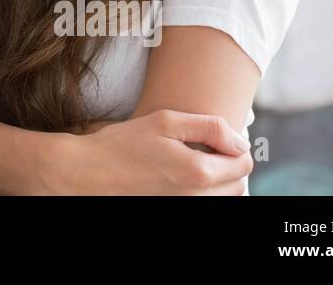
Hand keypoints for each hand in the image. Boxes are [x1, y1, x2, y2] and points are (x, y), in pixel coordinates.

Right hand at [52, 110, 252, 194]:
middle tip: (208, 148)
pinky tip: (183, 177)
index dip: (236, 147)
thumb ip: (210, 128)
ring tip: (195, 162)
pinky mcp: (174, 212)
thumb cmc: (122, 144)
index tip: (218, 138)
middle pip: (239, 186)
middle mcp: (196, 197)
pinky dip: (203, 192)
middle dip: (230, 165)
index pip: (244, 164)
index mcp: (198, 172)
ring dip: (219, 181)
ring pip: (224, 198)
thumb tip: (240, 141)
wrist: (88, 173)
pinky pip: (204, 204)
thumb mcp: (165, 121)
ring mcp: (185, 209)